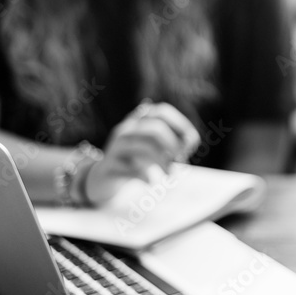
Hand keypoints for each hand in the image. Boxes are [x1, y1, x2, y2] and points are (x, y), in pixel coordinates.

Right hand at [84, 102, 199, 205]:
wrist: (103, 178)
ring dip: (162, 161)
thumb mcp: (155, 148)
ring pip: (143, 147)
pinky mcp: (108, 166)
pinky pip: (129, 168)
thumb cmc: (136, 160)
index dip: (180, 124)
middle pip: (155, 129)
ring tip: (170, 174)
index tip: (191, 143)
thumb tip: (190, 141)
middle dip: (173, 144)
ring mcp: (115, 147)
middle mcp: (126, 129)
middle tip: (181, 160)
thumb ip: (173, 143)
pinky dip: (144, 176)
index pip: (161, 111)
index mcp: (138, 120)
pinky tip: (151, 183)